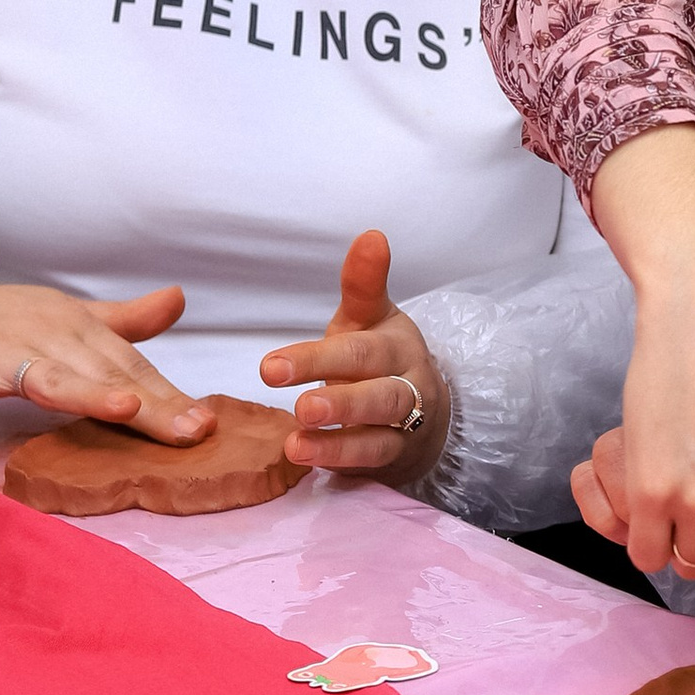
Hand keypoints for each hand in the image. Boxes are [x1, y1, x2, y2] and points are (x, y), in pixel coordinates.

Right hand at [0, 270, 210, 435]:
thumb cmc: (2, 322)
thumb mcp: (69, 320)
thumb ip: (123, 321)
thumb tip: (179, 299)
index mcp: (79, 329)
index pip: (132, 367)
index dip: (170, 395)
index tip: (208, 425)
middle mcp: (48, 335)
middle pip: (105, 376)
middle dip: (150, 404)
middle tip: (192, 431)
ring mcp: (1, 349)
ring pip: (48, 375)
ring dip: (83, 391)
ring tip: (122, 407)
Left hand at [261, 232, 447, 479]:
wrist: (425, 410)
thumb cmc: (380, 358)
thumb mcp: (369, 320)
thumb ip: (363, 284)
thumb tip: (372, 235)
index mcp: (395, 346)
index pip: (360, 350)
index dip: (317, 358)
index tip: (269, 368)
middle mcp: (408, 384)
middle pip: (378, 392)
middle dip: (339, 400)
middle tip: (298, 406)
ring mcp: (406, 424)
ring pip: (380, 430)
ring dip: (338, 439)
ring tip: (295, 443)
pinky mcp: (396, 456)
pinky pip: (372, 459)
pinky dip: (340, 459)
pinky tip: (306, 458)